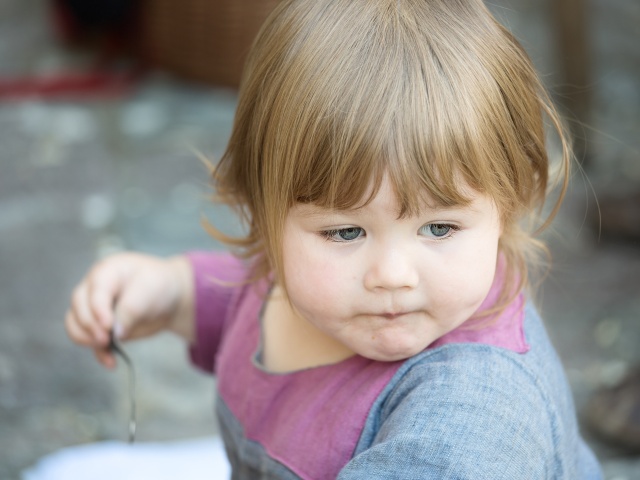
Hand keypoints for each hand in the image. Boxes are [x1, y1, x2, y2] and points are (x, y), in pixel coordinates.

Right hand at [64, 252, 193, 367]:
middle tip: (105, 340)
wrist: (169, 297)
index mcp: (106, 272)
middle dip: (90, 326)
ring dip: (87, 340)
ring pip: (75, 324)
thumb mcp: (150, 291)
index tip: (108, 326)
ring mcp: (93, 307)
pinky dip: (98, 352)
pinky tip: (111, 362)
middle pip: (78, 307)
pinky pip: (88, 340)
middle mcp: (93, 288)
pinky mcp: (99, 326)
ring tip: (106, 349)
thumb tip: (116, 334)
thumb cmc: (159, 286)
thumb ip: (131, 310)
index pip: (95, 291)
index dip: (98, 310)